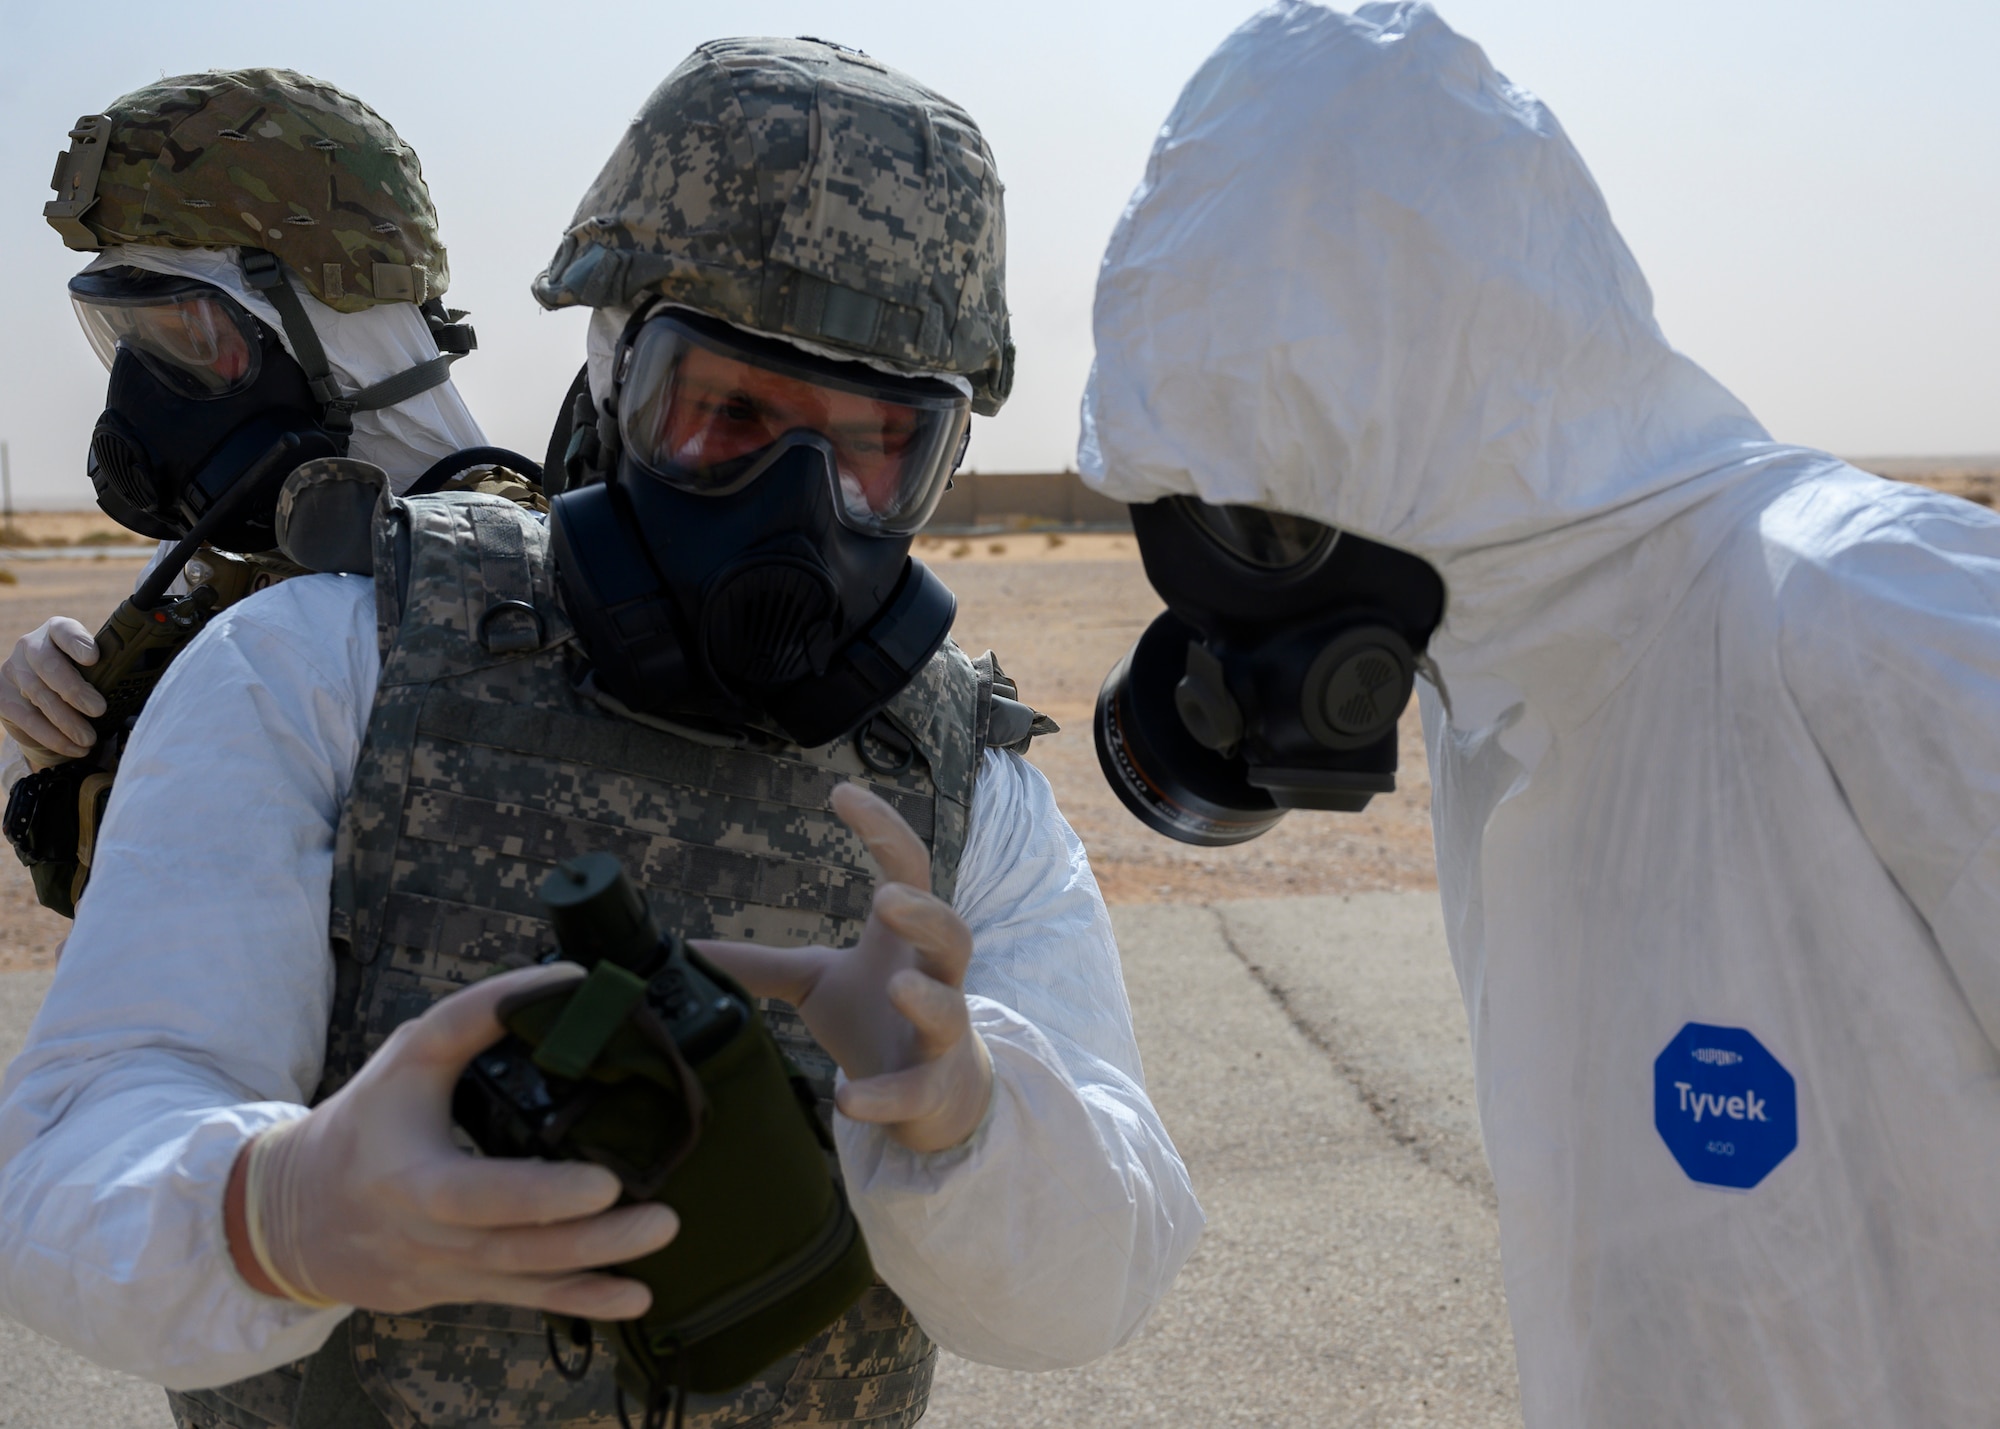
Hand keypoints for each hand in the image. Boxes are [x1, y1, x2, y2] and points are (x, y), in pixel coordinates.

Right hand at [0, 618, 104, 766]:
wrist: (44, 701)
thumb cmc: (82, 679)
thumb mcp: (94, 668)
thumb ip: (108, 668)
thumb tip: (139, 683)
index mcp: (57, 631)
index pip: (64, 630)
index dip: (77, 643)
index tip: (94, 658)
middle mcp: (30, 646)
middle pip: (48, 665)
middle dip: (74, 689)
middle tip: (98, 710)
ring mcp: (13, 670)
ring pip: (39, 694)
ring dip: (66, 720)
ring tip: (89, 739)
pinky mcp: (3, 697)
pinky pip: (27, 718)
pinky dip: (52, 737)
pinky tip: (73, 748)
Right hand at [224, 964, 678, 1314]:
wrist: (294, 1214)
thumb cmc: (362, 1123)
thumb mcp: (409, 1057)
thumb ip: (476, 1017)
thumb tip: (565, 982)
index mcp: (411, 1180)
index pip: (478, 1194)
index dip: (542, 1194)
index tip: (604, 1181)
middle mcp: (430, 1238)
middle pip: (518, 1249)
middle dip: (594, 1239)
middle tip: (662, 1218)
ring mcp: (448, 1272)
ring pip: (528, 1280)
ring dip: (601, 1266)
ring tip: (662, 1236)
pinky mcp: (461, 1289)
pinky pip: (525, 1301)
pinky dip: (581, 1302)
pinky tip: (634, 1298)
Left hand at [696, 783, 993, 1153]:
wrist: (934, 1099)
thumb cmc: (876, 1021)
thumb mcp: (817, 983)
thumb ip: (762, 964)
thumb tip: (683, 948)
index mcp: (903, 942)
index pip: (908, 870)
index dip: (882, 829)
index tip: (839, 791)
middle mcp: (933, 979)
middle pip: (952, 935)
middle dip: (925, 916)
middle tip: (886, 901)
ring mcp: (939, 1037)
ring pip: (950, 1009)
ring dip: (926, 997)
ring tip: (896, 987)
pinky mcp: (931, 1091)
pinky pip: (915, 1091)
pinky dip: (883, 1096)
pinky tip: (846, 1098)